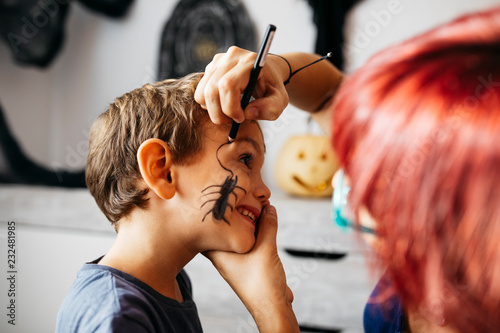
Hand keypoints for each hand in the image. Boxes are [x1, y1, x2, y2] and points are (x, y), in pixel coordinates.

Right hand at [194, 46, 288, 124]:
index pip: (228, 85)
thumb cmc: (272, 87)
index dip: (231, 107)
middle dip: (220, 113)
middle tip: (232, 121)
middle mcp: (231, 57)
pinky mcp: (210, 67)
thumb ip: (270, 108)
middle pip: (211, 90)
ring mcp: (218, 61)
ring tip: (229, 113)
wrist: (266, 72)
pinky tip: (224, 105)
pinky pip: (200, 92)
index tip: (241, 118)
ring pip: (202, 93)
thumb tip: (248, 112)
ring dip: (213, 111)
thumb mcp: (280, 100)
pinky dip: (209, 105)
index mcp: (249, 62)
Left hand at [203, 205, 298, 331]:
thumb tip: (269, 208)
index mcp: (219, 254)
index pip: (208, 230)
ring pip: (240, 237)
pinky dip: (258, 234)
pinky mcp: (250, 265)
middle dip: (236, 215)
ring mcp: (237, 262)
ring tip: (260, 209)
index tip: (220, 199)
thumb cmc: (262, 283)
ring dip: (250, 224)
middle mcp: (224, 257)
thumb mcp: (266, 248)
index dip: (213, 214)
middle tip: (244, 199)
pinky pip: (251, 244)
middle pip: (225, 230)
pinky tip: (267, 224)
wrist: (273, 308)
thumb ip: (267, 226)